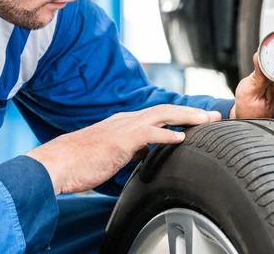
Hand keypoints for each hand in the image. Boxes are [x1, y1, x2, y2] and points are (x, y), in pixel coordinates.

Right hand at [26, 104, 221, 194]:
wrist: (59, 162)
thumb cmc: (82, 161)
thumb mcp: (112, 153)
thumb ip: (131, 150)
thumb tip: (145, 153)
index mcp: (125, 123)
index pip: (158, 115)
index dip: (181, 116)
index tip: (200, 120)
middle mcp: (127, 120)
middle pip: (165, 111)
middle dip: (191, 113)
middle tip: (214, 116)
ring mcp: (124, 128)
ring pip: (161, 116)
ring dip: (186, 118)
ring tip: (205, 121)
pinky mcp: (120, 141)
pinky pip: (148, 134)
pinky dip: (166, 135)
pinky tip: (181, 139)